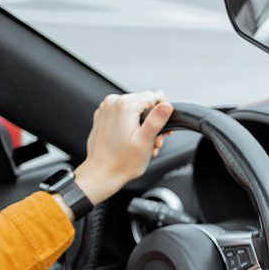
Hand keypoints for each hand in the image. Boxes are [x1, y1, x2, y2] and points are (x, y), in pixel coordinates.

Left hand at [73, 91, 173, 206]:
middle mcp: (113, 102)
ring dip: (142, 126)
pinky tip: (131, 141)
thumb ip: (156, 120)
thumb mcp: (145, 141)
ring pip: (135, 110)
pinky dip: (130, 126)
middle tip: (152, 142)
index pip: (154, 97)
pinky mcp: (103, 116)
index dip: (161, 114)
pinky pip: (124, 115)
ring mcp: (106, 109)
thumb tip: (167, 105)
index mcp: (124, 105)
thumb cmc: (122, 161)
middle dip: (152, 122)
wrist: (102, 173)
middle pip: (145, 104)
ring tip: (142, 145)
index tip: (159, 132)